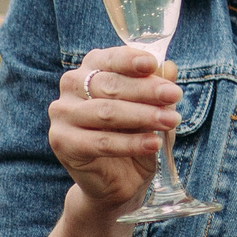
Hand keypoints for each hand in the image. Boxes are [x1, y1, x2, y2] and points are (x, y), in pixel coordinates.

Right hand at [46, 47, 180, 214]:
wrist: (119, 177)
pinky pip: (100, 142)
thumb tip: (168, 67)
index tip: (153, 64)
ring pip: (106, 112)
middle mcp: (71, 86)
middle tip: (174, 95)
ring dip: (142, 116)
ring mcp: (62, 114)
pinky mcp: (62, 142)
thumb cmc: (136, 132)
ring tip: (171, 121)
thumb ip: (157, 86)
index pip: (110, 59)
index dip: (131, 60)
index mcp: (92, 68)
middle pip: (109, 85)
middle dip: (146, 90)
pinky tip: (153, 143)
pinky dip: (130, 143)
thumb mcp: (153, 106)